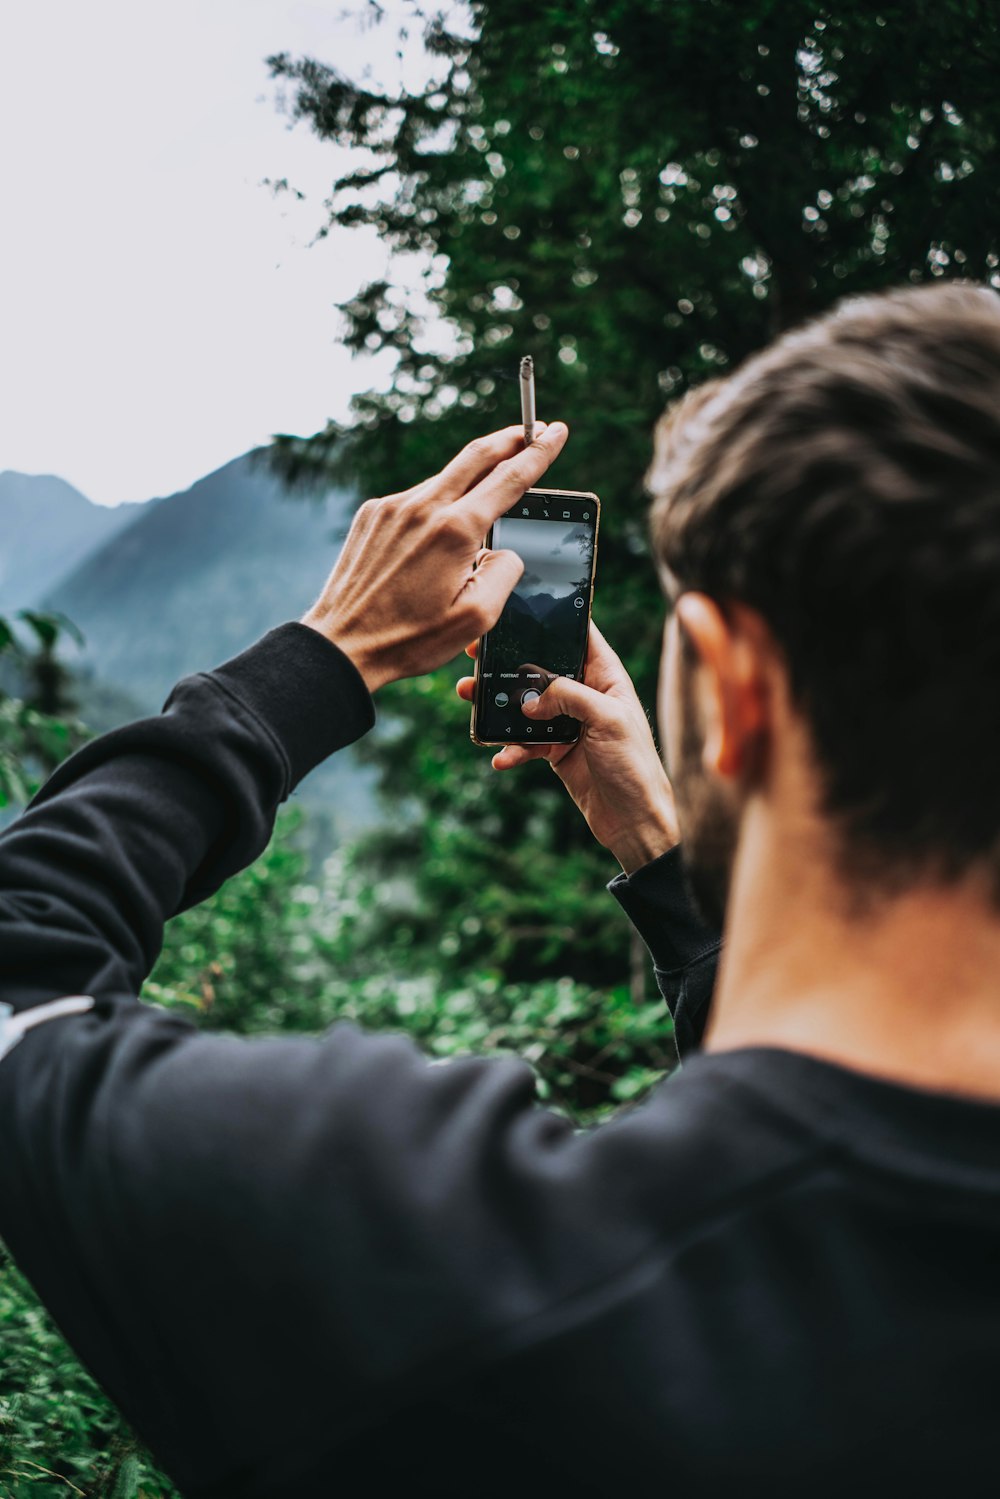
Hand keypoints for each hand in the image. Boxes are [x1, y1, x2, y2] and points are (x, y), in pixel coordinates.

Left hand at [302, 423, 568, 691]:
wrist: (343, 644)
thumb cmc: (410, 638)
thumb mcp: (477, 618)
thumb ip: (505, 573)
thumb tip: (506, 549)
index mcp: (455, 531)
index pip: (509, 478)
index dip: (539, 452)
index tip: (556, 431)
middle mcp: (422, 508)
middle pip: (477, 455)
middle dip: (510, 438)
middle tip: (534, 428)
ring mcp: (392, 507)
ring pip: (444, 480)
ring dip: (470, 479)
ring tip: (486, 493)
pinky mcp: (372, 514)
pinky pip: (415, 500)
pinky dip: (435, 505)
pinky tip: (437, 532)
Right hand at [457, 621, 680, 874]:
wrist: (634, 820)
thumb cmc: (635, 766)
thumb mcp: (608, 720)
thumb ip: (569, 697)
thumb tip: (529, 699)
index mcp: (606, 677)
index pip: (578, 637)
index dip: (551, 622)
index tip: (516, 612)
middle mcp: (586, 695)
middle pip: (541, 669)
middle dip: (509, 663)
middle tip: (477, 655)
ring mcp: (568, 723)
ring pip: (526, 705)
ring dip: (498, 705)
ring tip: (471, 699)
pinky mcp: (555, 750)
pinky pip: (524, 743)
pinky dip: (510, 749)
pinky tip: (500, 758)